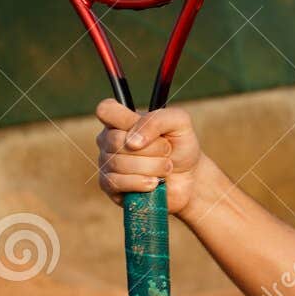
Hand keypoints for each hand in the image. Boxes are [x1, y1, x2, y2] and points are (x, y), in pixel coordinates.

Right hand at [95, 100, 204, 214]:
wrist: (188, 177)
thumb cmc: (180, 146)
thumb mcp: (179, 123)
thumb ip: (157, 120)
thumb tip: (132, 142)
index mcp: (120, 119)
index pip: (105, 110)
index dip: (123, 119)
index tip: (144, 129)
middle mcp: (108, 139)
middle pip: (116, 140)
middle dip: (152, 148)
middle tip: (167, 151)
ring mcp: (106, 162)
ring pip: (118, 163)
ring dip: (152, 167)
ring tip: (165, 168)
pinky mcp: (109, 185)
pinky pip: (116, 183)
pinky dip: (141, 183)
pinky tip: (154, 183)